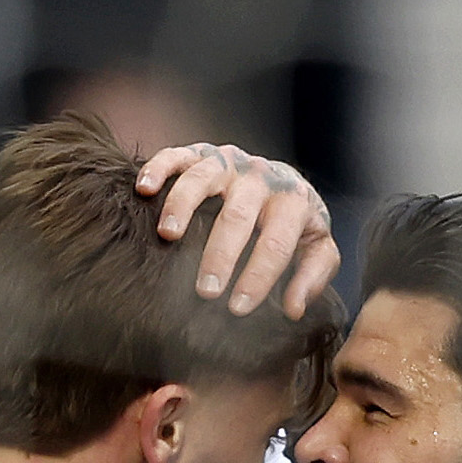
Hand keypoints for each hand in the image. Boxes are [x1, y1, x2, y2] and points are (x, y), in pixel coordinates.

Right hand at [137, 143, 339, 318]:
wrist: (286, 181)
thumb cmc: (297, 225)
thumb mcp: (317, 248)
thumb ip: (312, 277)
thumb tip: (293, 309)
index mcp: (293, 202)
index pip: (276, 243)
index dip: (257, 277)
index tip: (237, 308)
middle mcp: (261, 177)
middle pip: (237, 216)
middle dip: (220, 255)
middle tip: (205, 291)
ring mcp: (230, 162)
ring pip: (203, 179)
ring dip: (182, 206)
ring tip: (167, 237)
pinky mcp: (203, 153)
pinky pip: (178, 155)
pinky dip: (159, 167)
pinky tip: (144, 190)